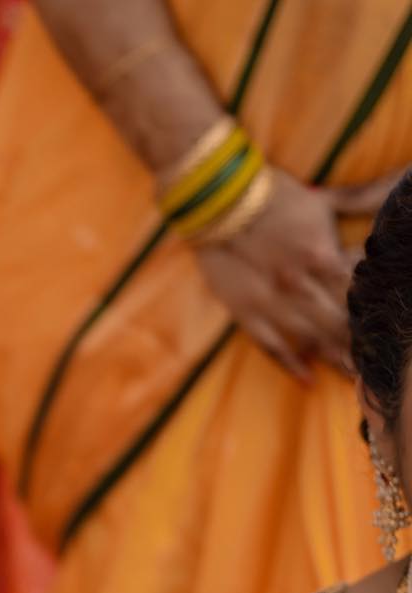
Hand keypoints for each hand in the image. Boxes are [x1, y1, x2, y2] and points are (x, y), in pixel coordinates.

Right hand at [190, 167, 387, 380]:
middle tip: (379, 366)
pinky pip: (272, 345)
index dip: (373, 313)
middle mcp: (300, 284)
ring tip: (354, 379)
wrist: (218, 201)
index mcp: (322, 255)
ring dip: (334, 360)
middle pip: (339, 322)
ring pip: (311, 339)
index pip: (357, 293)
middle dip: (360, 346)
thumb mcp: (321, 200)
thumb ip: (357, 203)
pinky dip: (291, 365)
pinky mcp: (247, 312)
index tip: (387, 331)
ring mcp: (272, 302)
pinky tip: (309, 380)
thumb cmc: (272, 196)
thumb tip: (390, 198)